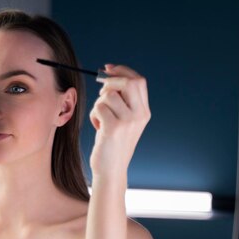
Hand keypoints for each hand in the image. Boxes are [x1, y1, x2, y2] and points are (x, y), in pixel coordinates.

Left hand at [89, 64, 150, 178]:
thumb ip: (122, 101)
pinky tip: (98, 127)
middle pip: (128, 82)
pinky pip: (98, 107)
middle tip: (102, 94)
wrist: (111, 170)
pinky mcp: (114, 128)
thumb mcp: (123, 121)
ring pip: (108, 95)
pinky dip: (94, 115)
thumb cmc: (112, 144)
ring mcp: (128, 121)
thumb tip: (109, 77)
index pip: (139, 80)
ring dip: (98, 104)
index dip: (122, 71)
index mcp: (144, 112)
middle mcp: (140, 115)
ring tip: (100, 120)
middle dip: (110, 83)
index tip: (107, 69)